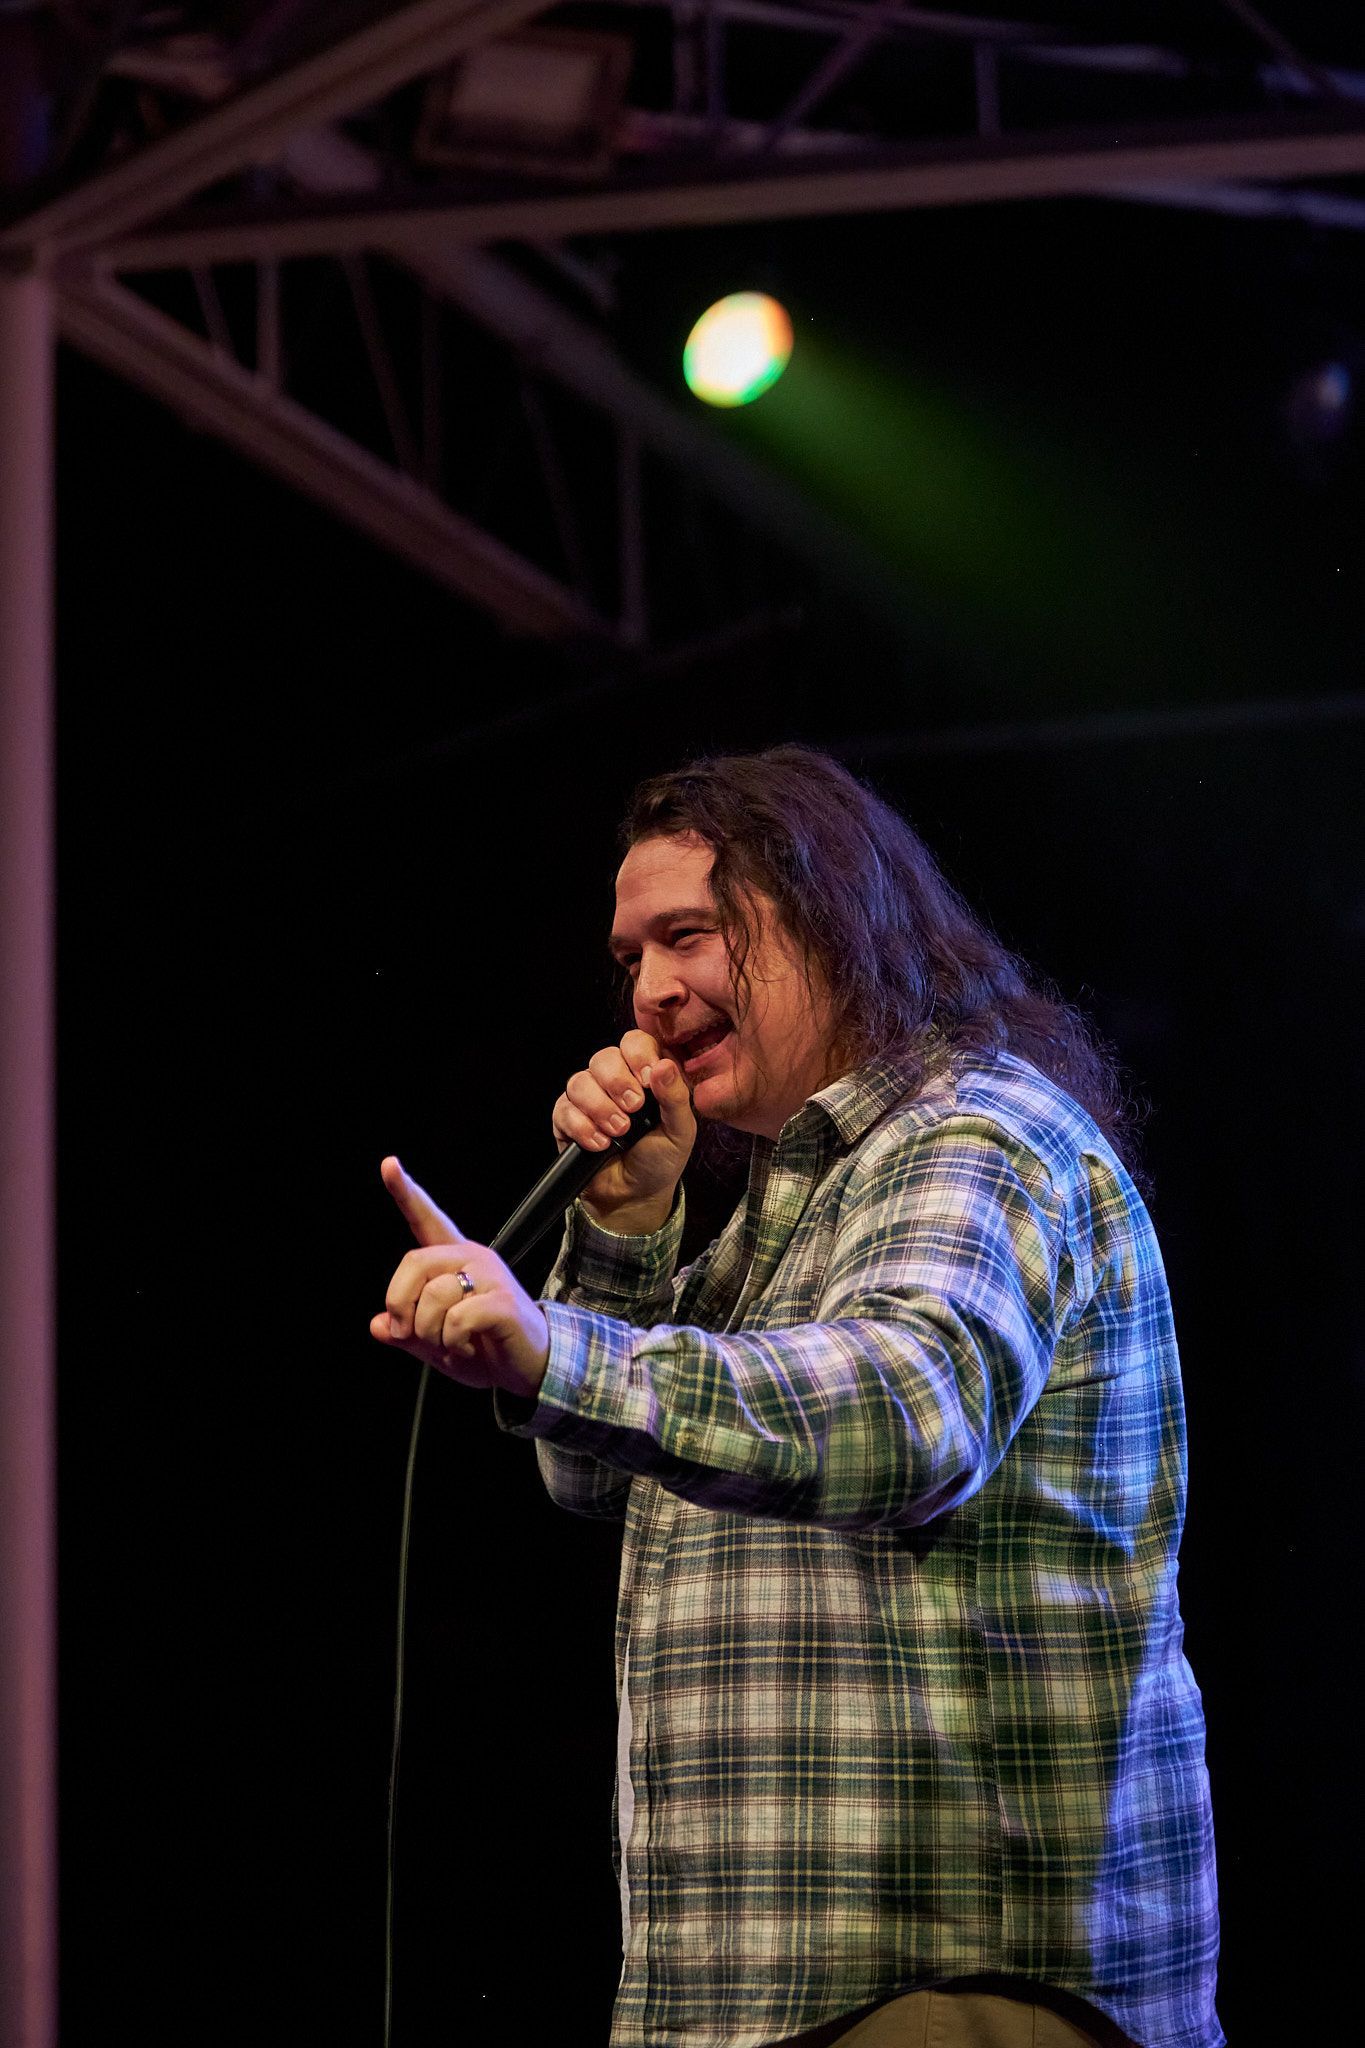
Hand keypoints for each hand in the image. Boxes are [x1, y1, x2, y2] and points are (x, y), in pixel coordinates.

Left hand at [370, 1157, 549, 1397]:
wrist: (531, 1366)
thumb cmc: (485, 1348)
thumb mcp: (435, 1343)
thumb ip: (406, 1333)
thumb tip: (377, 1326)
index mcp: (454, 1260)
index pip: (426, 1219)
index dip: (405, 1192)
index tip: (388, 1164)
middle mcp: (473, 1258)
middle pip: (414, 1262)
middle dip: (399, 1303)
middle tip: (407, 1334)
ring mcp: (490, 1276)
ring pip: (433, 1295)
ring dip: (430, 1333)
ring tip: (450, 1344)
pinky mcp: (502, 1300)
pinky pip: (456, 1319)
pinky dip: (453, 1342)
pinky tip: (467, 1347)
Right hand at [552, 1029, 694, 1231]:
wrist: (634, 1197)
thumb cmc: (660, 1160)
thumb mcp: (680, 1131)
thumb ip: (676, 1096)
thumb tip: (664, 1065)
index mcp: (645, 1075)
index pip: (635, 1042)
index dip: (638, 1055)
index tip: (647, 1080)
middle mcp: (615, 1081)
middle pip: (603, 1057)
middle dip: (617, 1083)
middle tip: (633, 1110)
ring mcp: (589, 1099)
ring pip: (579, 1081)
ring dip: (599, 1108)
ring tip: (618, 1132)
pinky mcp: (567, 1119)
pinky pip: (563, 1109)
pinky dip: (581, 1127)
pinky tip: (599, 1144)